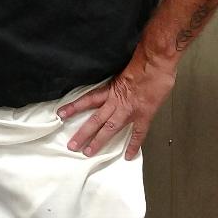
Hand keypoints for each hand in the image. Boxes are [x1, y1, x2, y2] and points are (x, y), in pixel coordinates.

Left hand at [57, 52, 176, 159]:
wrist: (156, 63)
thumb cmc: (141, 62)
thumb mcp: (120, 69)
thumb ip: (113, 80)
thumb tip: (108, 84)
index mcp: (109, 90)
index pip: (87, 100)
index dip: (73, 107)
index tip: (61, 114)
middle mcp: (116, 102)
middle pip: (95, 120)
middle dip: (83, 133)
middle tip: (72, 145)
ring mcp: (129, 110)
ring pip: (110, 128)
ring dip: (98, 141)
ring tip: (88, 152)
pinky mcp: (144, 115)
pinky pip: (138, 133)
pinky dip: (133, 145)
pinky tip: (129, 155)